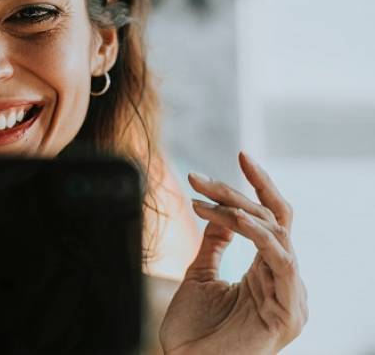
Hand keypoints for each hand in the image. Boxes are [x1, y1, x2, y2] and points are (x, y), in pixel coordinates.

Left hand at [159, 152, 307, 354]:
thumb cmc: (194, 329)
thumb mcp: (201, 274)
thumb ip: (215, 243)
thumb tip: (220, 212)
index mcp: (267, 271)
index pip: (270, 219)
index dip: (257, 186)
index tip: (239, 155)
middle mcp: (282, 279)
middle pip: (274, 220)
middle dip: (240, 191)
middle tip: (201, 177)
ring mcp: (289, 295)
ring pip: (277, 234)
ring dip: (239, 209)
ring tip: (204, 197)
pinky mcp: (288, 311)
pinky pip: (281, 261)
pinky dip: (259, 235)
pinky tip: (234, 218)